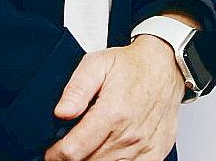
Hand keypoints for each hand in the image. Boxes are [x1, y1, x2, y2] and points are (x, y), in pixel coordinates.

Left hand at [43, 36, 184, 160]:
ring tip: (87, 146)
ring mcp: (143, 148)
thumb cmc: (131, 66)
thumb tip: (61, 112)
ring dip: (92, 160)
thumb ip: (77, 88)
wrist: (164, 67)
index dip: (58, 154)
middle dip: (73, 158)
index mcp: (112, 113)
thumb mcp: (97, 63)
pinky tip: (107, 151)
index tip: (52, 152)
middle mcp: (129, 135)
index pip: (75, 150)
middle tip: (69, 146)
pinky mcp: (154, 155)